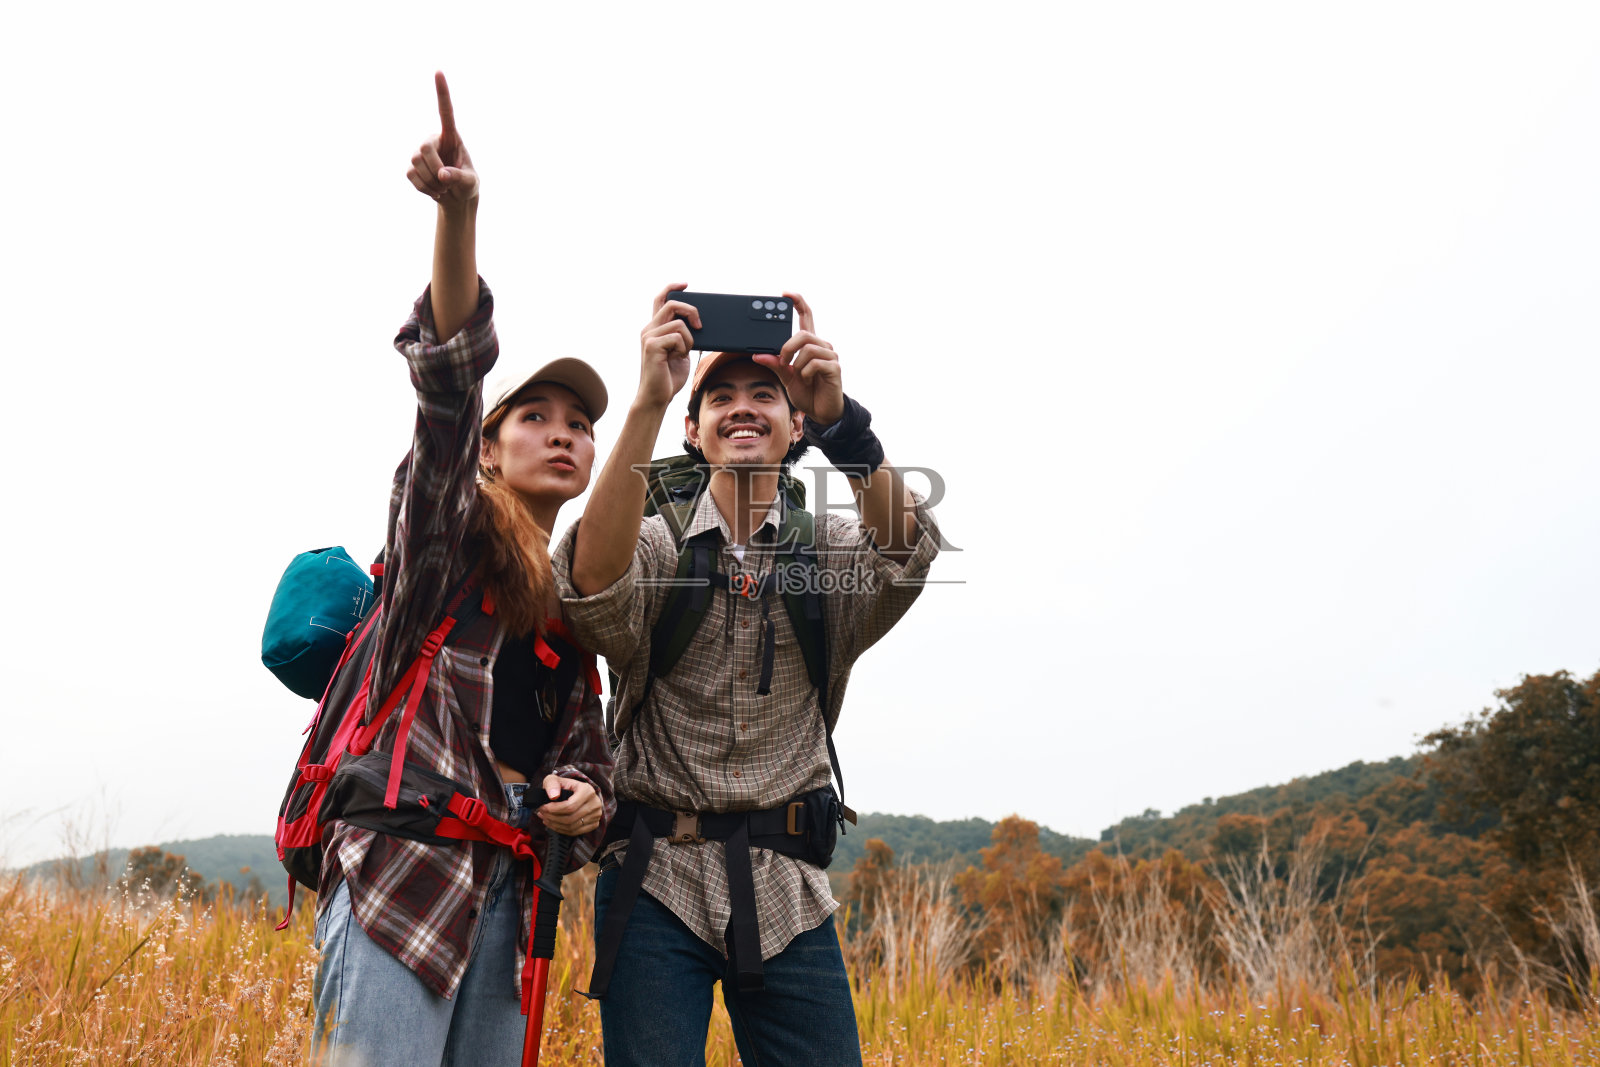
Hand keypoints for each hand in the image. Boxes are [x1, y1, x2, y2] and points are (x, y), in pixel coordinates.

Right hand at [406, 72, 478, 203]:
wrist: (456, 198)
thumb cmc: (468, 185)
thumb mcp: (471, 183)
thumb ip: (459, 177)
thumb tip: (442, 175)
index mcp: (452, 136)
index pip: (445, 112)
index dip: (442, 93)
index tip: (438, 71)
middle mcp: (433, 140)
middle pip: (424, 148)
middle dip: (435, 169)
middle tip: (447, 183)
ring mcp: (420, 152)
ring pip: (415, 163)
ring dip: (431, 182)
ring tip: (443, 188)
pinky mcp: (412, 166)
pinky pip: (411, 176)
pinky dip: (424, 188)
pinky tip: (435, 192)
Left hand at [536, 775, 602, 836]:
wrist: (577, 792)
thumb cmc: (565, 786)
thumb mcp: (556, 780)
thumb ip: (552, 784)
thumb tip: (553, 796)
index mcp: (587, 791)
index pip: (570, 806)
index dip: (554, 809)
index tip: (542, 808)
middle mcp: (595, 803)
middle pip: (570, 818)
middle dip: (552, 817)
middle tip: (542, 813)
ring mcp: (596, 815)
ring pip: (572, 827)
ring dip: (555, 824)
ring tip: (545, 818)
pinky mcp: (594, 824)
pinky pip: (575, 832)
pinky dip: (561, 830)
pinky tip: (553, 823)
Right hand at [636, 283, 697, 408]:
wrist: (657, 397)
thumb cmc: (668, 377)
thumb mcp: (680, 351)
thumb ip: (684, 336)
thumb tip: (697, 324)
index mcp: (655, 328)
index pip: (660, 299)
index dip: (672, 287)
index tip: (685, 284)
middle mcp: (649, 329)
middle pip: (672, 304)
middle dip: (691, 311)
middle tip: (700, 325)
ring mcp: (649, 336)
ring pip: (679, 323)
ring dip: (689, 339)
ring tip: (682, 353)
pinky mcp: (652, 345)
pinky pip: (678, 337)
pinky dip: (683, 348)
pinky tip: (676, 358)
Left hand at [754, 292, 844, 424]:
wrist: (821, 412)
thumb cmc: (806, 392)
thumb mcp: (785, 377)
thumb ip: (775, 364)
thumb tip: (758, 354)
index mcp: (810, 344)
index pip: (806, 316)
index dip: (798, 303)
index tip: (786, 294)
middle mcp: (822, 346)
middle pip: (803, 333)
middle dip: (787, 347)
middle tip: (783, 362)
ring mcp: (830, 356)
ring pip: (808, 348)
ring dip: (797, 364)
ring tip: (800, 375)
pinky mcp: (834, 368)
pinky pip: (815, 363)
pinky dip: (806, 373)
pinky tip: (809, 379)